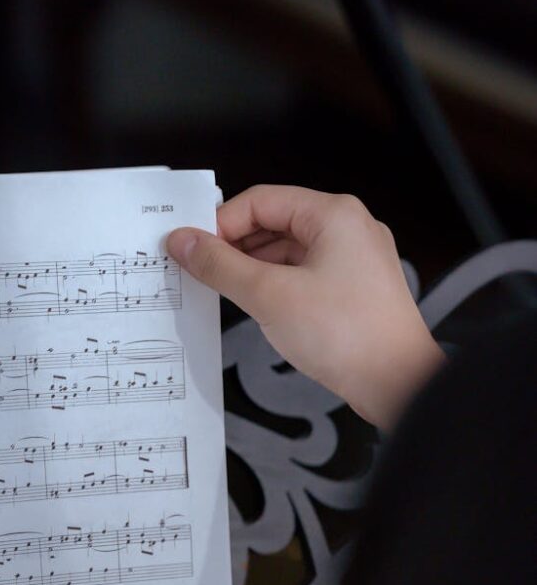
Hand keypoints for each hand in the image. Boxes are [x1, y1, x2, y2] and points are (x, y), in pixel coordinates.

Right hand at [167, 185, 444, 429]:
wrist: (398, 383)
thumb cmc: (351, 337)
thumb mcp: (269, 296)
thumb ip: (221, 266)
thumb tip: (186, 243)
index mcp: (334, 215)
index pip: (260, 201)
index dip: (221, 223)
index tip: (194, 248)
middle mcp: (349, 230)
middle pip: (275, 223)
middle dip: (236, 247)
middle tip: (203, 271)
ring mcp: (355, 260)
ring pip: (290, 252)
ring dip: (255, 269)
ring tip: (227, 293)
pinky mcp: (355, 290)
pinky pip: (306, 275)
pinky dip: (278, 286)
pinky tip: (261, 308)